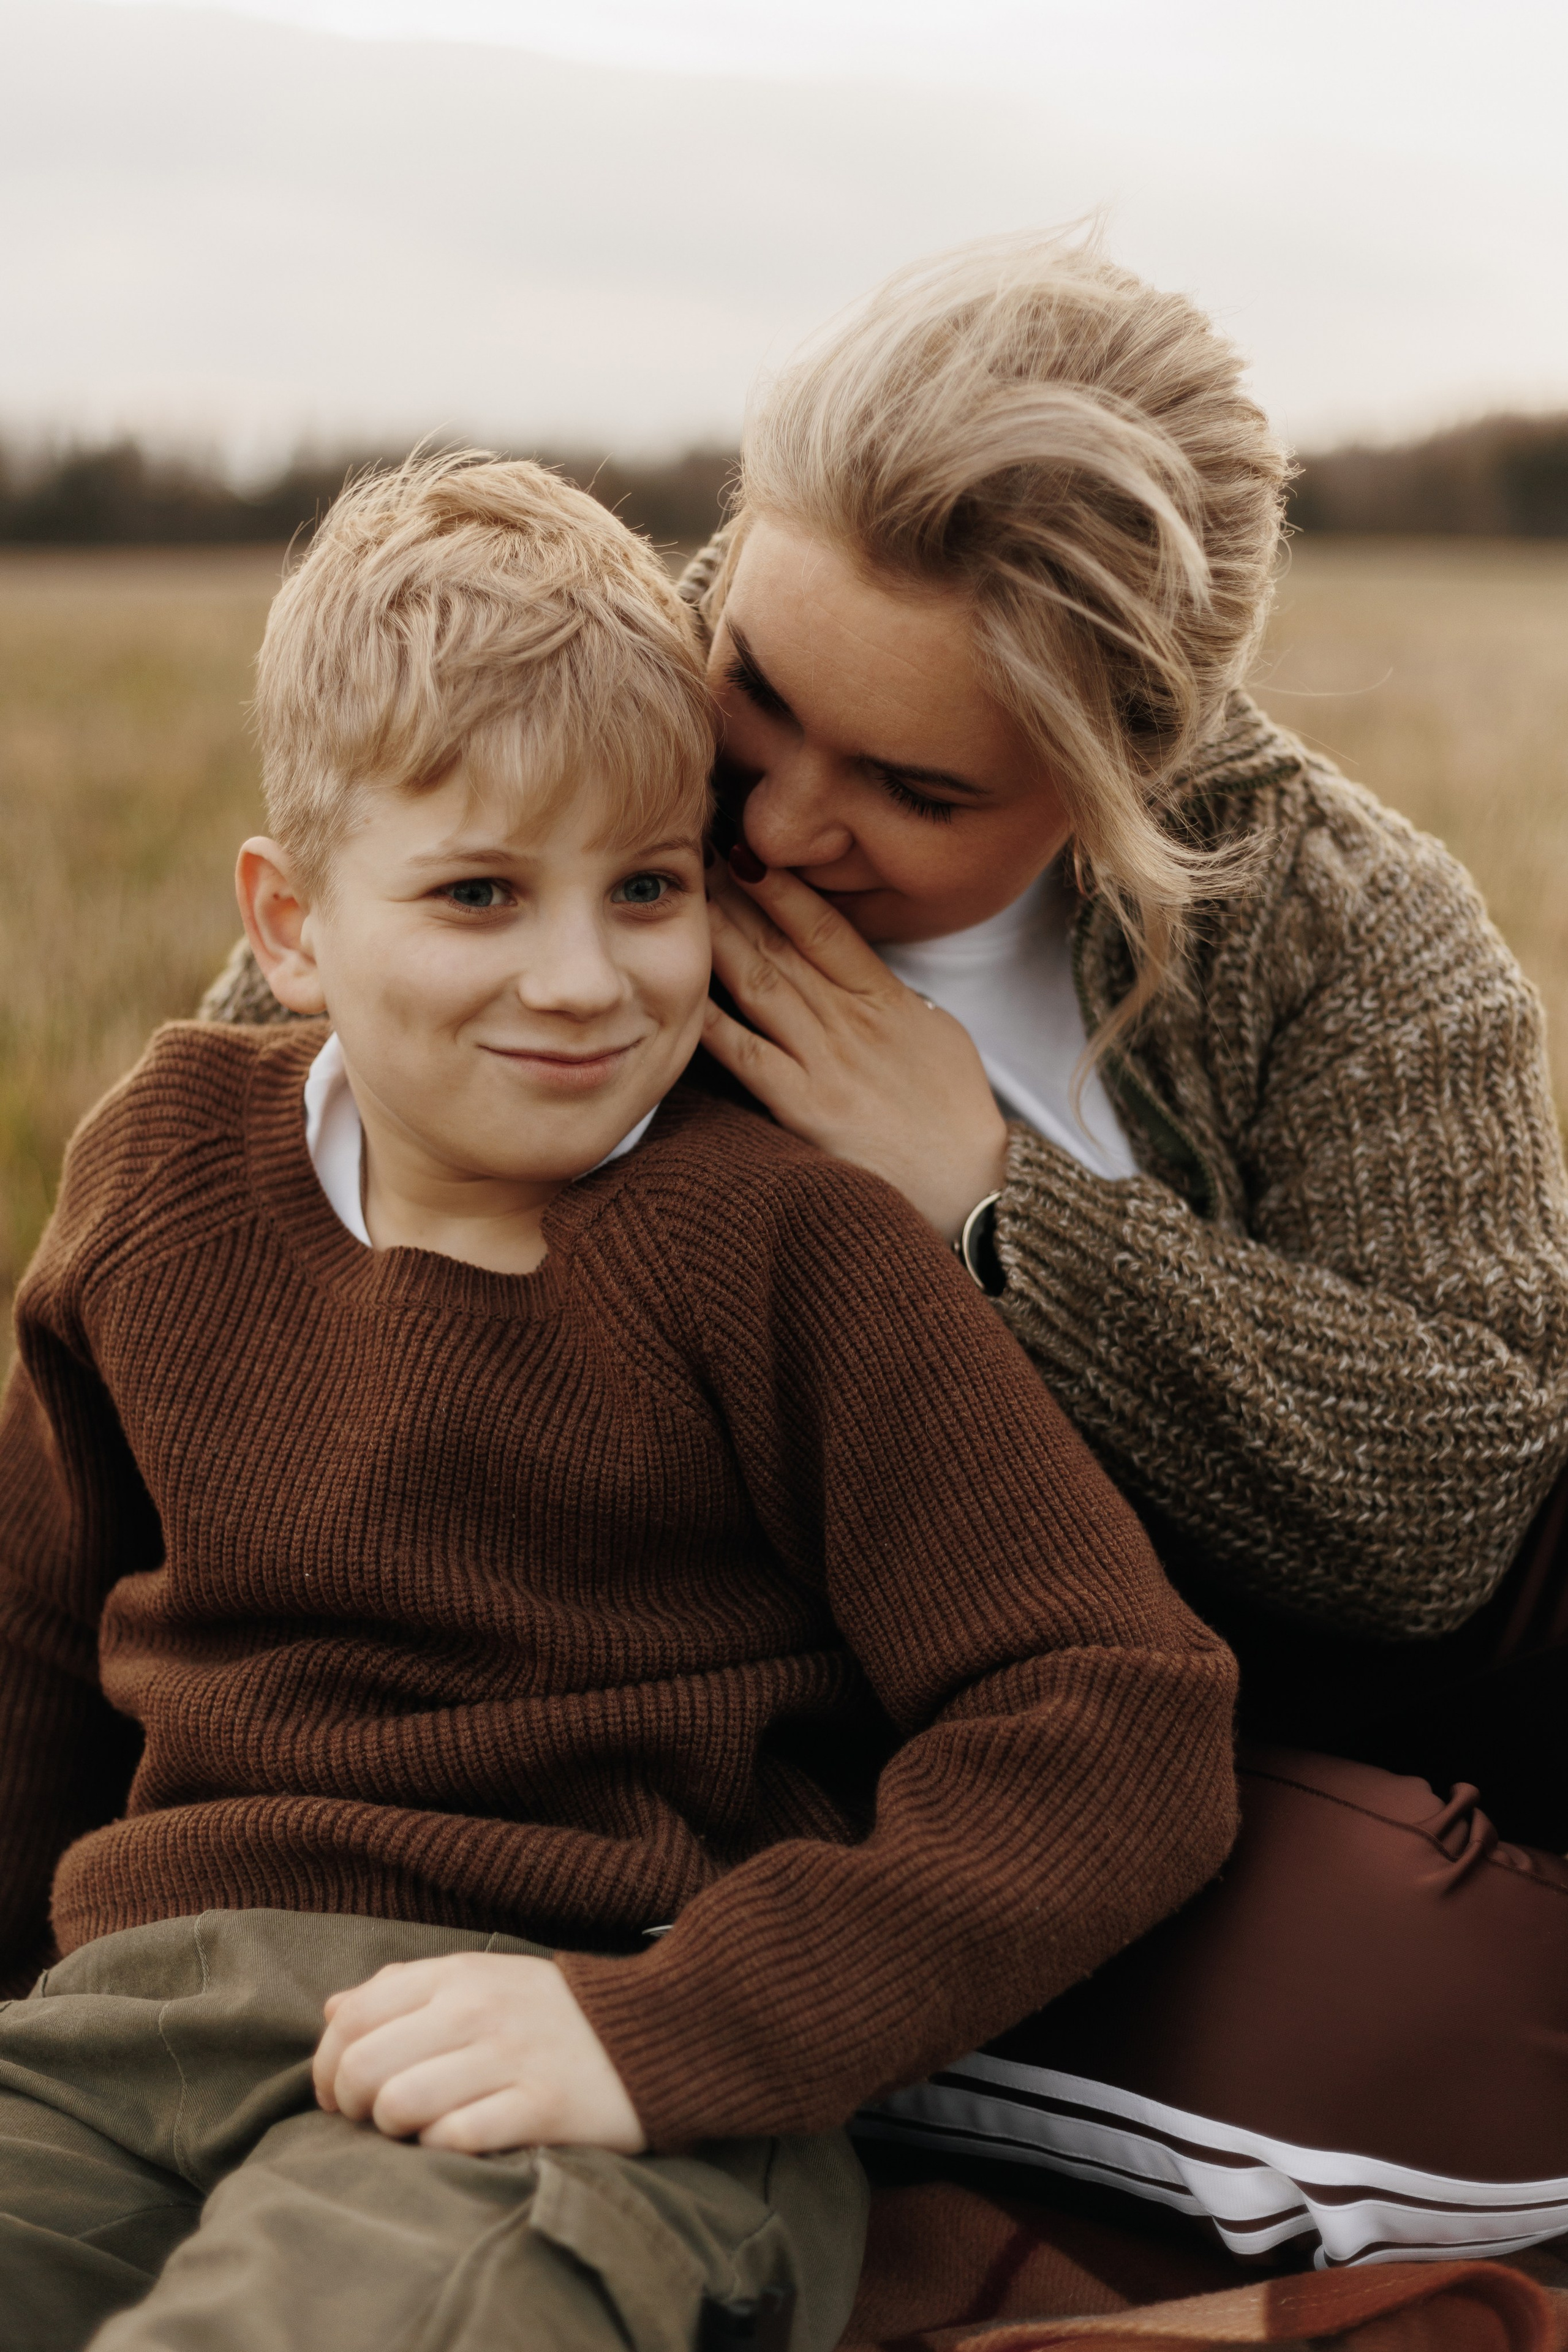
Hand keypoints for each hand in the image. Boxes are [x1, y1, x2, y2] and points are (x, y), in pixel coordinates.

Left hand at [312, 1951, 645, 2154]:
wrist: (657, 2030)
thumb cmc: (551, 2014)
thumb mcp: (480, 1978)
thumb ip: (405, 1988)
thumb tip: (333, 2009)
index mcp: (458, 1974)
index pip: (351, 2017)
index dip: (325, 2064)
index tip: (336, 2094)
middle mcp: (478, 2010)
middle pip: (363, 2066)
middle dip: (349, 2105)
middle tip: (370, 2119)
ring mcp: (510, 2058)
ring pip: (400, 2104)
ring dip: (394, 2130)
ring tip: (416, 2130)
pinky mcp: (542, 2107)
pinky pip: (456, 2138)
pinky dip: (442, 2149)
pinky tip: (459, 2141)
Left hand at [704, 861, 1007, 1240]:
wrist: (971, 1191)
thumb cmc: (956, 1119)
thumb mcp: (940, 1038)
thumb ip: (893, 1001)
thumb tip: (858, 973)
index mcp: (886, 1000)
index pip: (826, 927)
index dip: (782, 886)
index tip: (746, 851)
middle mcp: (851, 1022)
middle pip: (783, 944)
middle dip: (736, 897)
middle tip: (696, 857)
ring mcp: (825, 1063)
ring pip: (760, 984)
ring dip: (719, 938)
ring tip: (684, 901)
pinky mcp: (803, 1108)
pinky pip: (746, 1054)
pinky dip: (711, 1020)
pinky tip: (681, 989)